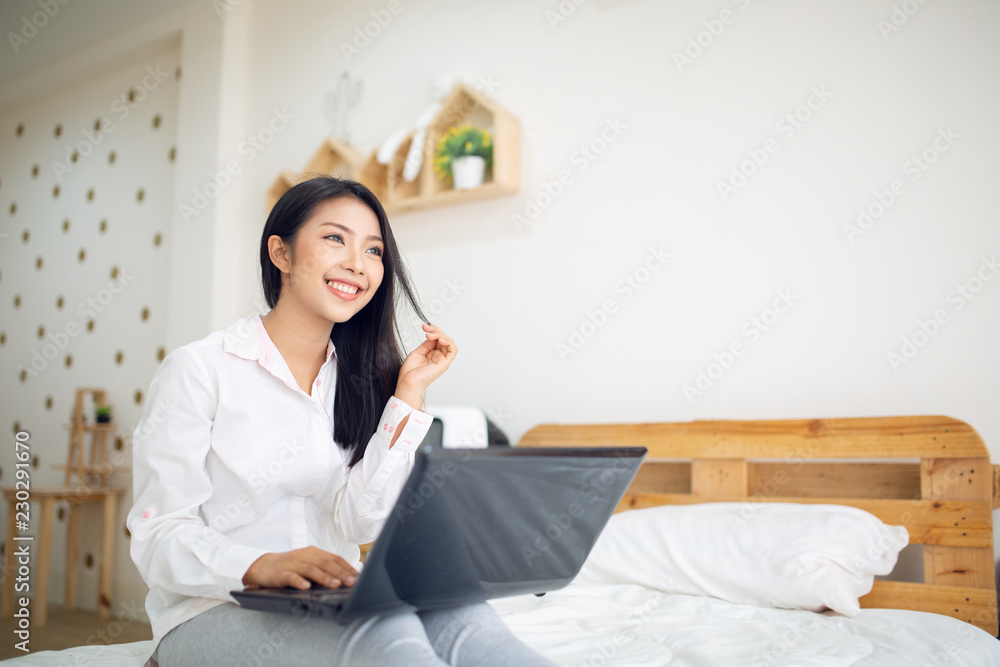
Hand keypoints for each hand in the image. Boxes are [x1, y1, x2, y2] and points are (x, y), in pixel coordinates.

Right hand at [242, 546, 357, 589]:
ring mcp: (292, 564)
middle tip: (351, 582)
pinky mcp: (280, 573)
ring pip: (311, 569)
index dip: (346, 567)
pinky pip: (290, 577)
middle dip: (340, 573)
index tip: (357, 576)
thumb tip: (345, 577)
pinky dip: (299, 581)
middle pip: (325, 563)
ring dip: (324, 577)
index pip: (333, 558)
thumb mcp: (307, 563)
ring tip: (335, 585)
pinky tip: (306, 586)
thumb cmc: (289, 566)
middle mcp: (304, 556)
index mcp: (313, 553)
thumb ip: (323, 568)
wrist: (262, 566)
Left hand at [396, 324, 457, 398]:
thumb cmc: (410, 372)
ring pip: (449, 342)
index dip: (433, 330)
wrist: (408, 382)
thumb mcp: (418, 352)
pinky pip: (453, 350)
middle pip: (443, 338)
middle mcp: (438, 356)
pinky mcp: (445, 363)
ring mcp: (442, 359)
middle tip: (426, 329)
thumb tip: (432, 335)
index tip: (425, 327)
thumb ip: (427, 344)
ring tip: (430, 335)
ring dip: (441, 335)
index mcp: (432, 354)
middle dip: (436, 330)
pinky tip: (440, 340)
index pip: (437, 338)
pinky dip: (449, 342)